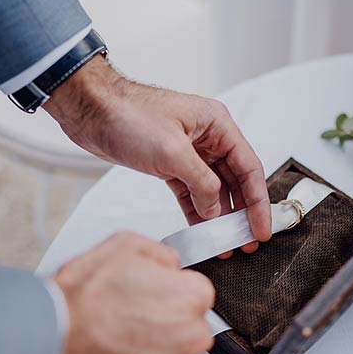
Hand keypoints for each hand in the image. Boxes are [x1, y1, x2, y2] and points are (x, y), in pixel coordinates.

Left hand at [43, 57, 271, 250]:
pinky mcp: (170, 164)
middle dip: (242, 213)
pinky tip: (201, 231)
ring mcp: (189, 152)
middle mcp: (208, 138)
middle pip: (235, 181)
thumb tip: (215, 211)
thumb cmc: (128, 115)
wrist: (90, 110)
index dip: (258, 201)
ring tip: (224, 243)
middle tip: (247, 242)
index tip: (262, 228)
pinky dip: (197, 212)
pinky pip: (191, 192)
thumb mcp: (172, 152)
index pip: (249, 168)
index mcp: (217, 125)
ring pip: (214, 189)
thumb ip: (201, 184)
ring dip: (219, 216)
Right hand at [45, 232, 213, 353]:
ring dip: (152, 353)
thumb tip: (171, 264)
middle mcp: (192, 338)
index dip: (169, 291)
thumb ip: (162, 254)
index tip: (149, 294)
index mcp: (192, 298)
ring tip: (117, 340)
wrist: (50, 338)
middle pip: (188, 328)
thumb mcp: (125, 245)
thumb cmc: (83, 296)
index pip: (195, 293)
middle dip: (164, 323)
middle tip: (128, 317)